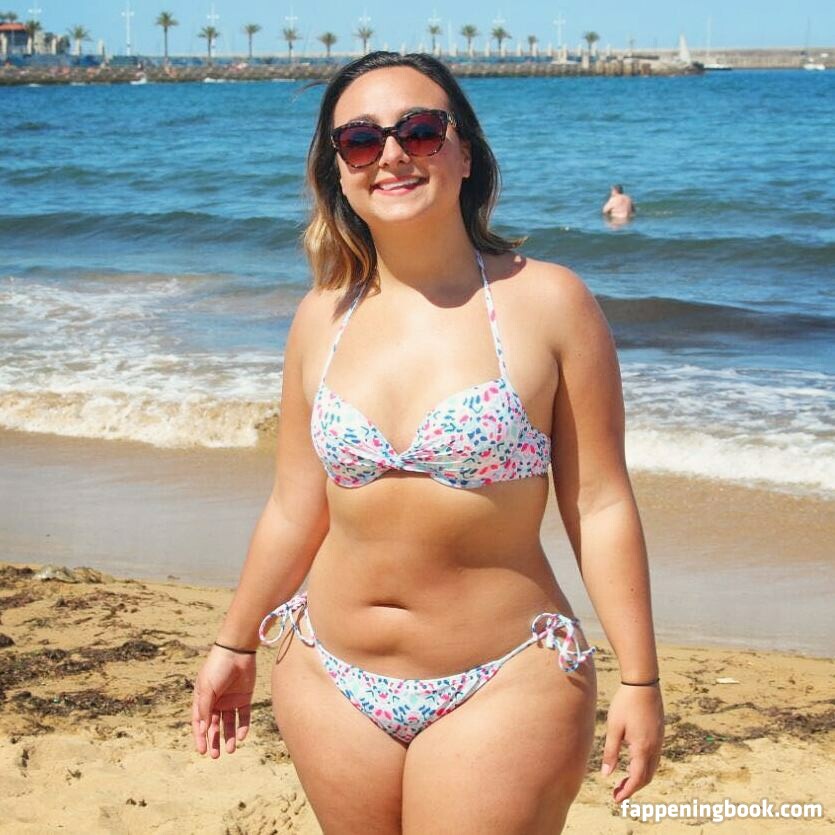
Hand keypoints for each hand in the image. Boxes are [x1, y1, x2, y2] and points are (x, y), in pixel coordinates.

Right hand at [191, 645, 256, 758]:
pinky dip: (242, 726)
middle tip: (216, 756)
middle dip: (214, 741)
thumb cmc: (217, 667)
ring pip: (229, 723)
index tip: (202, 751)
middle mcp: (216, 701)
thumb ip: (205, 709)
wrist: (237, 651)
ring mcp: (230, 700)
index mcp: (203, 699)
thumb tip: (203, 730)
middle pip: (215, 726)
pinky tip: (241, 736)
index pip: (200, 723)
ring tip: (230, 750)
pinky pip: (243, 716)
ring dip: (229, 737)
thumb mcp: (207, 688)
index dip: (200, 737)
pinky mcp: (244, 698)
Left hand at [600, 684, 664, 801]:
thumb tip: (606, 775)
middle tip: (618, 793)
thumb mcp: (614, 728)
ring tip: (624, 781)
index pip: (637, 779)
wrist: (643, 684)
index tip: (616, 799)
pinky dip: (645, 767)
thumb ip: (611, 752)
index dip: (627, 791)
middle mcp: (654, 748)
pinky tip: (634, 763)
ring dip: (640, 778)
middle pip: (646, 777)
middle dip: (633, 788)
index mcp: (642, 748)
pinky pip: (654, 758)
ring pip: (652, 768)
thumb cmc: (625, 704)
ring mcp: (659, 741)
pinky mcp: (659, 734)